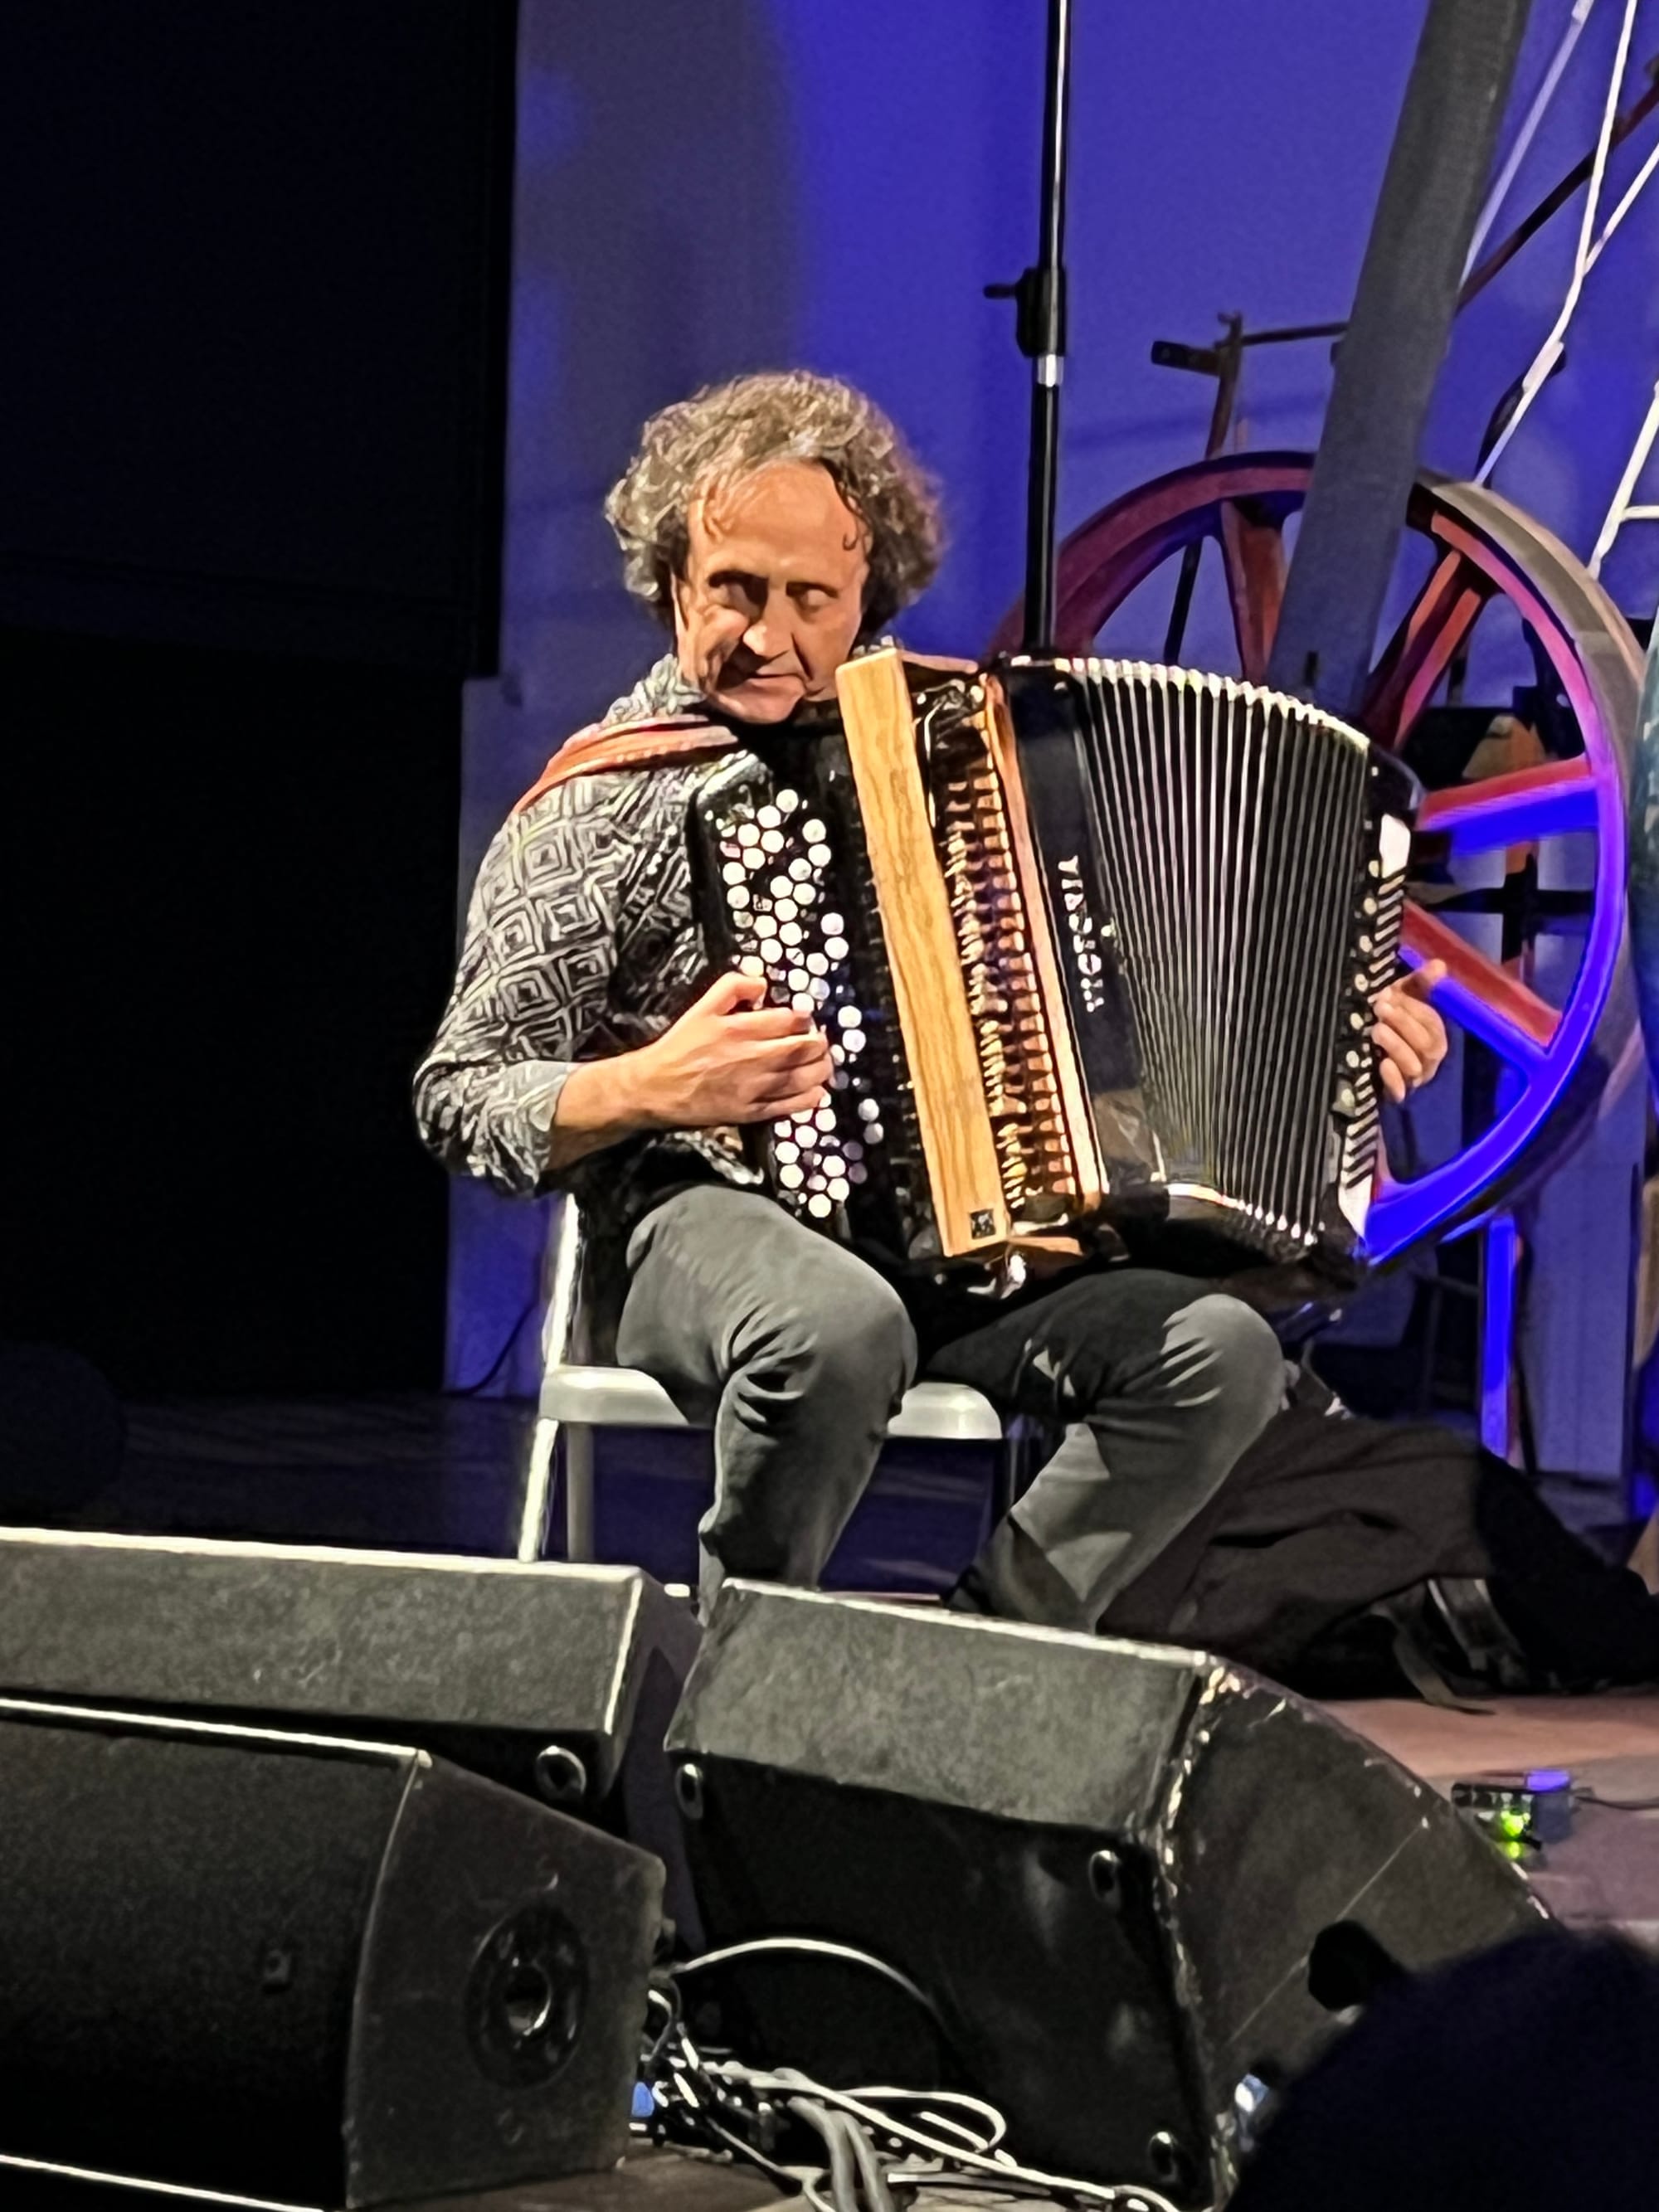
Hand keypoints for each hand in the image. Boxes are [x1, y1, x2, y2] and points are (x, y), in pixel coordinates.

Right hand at [630, 969, 832, 1128]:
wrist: (656, 1087)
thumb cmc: (680, 1045)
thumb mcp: (702, 1007)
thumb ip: (732, 988)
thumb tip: (763, 983)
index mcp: (741, 1029)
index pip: (790, 1020)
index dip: (805, 1018)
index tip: (806, 1019)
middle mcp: (752, 1058)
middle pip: (802, 1049)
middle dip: (819, 1043)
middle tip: (821, 1040)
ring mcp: (754, 1088)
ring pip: (801, 1078)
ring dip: (820, 1069)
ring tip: (824, 1063)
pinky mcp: (751, 1111)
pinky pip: (788, 1106)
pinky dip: (808, 1099)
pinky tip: (817, 1092)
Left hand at [1372, 960, 1447, 1104]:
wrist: (1362, 1051)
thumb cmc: (1390, 1021)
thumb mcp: (1403, 998)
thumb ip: (1420, 982)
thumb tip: (1440, 964)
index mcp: (1435, 1035)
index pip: (1432, 1023)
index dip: (1412, 1009)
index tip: (1387, 995)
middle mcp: (1428, 1059)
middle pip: (1426, 1046)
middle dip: (1403, 1024)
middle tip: (1379, 1008)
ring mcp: (1413, 1079)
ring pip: (1413, 1066)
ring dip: (1395, 1046)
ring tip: (1376, 1030)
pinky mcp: (1395, 1093)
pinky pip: (1400, 1091)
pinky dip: (1393, 1078)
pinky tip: (1381, 1063)